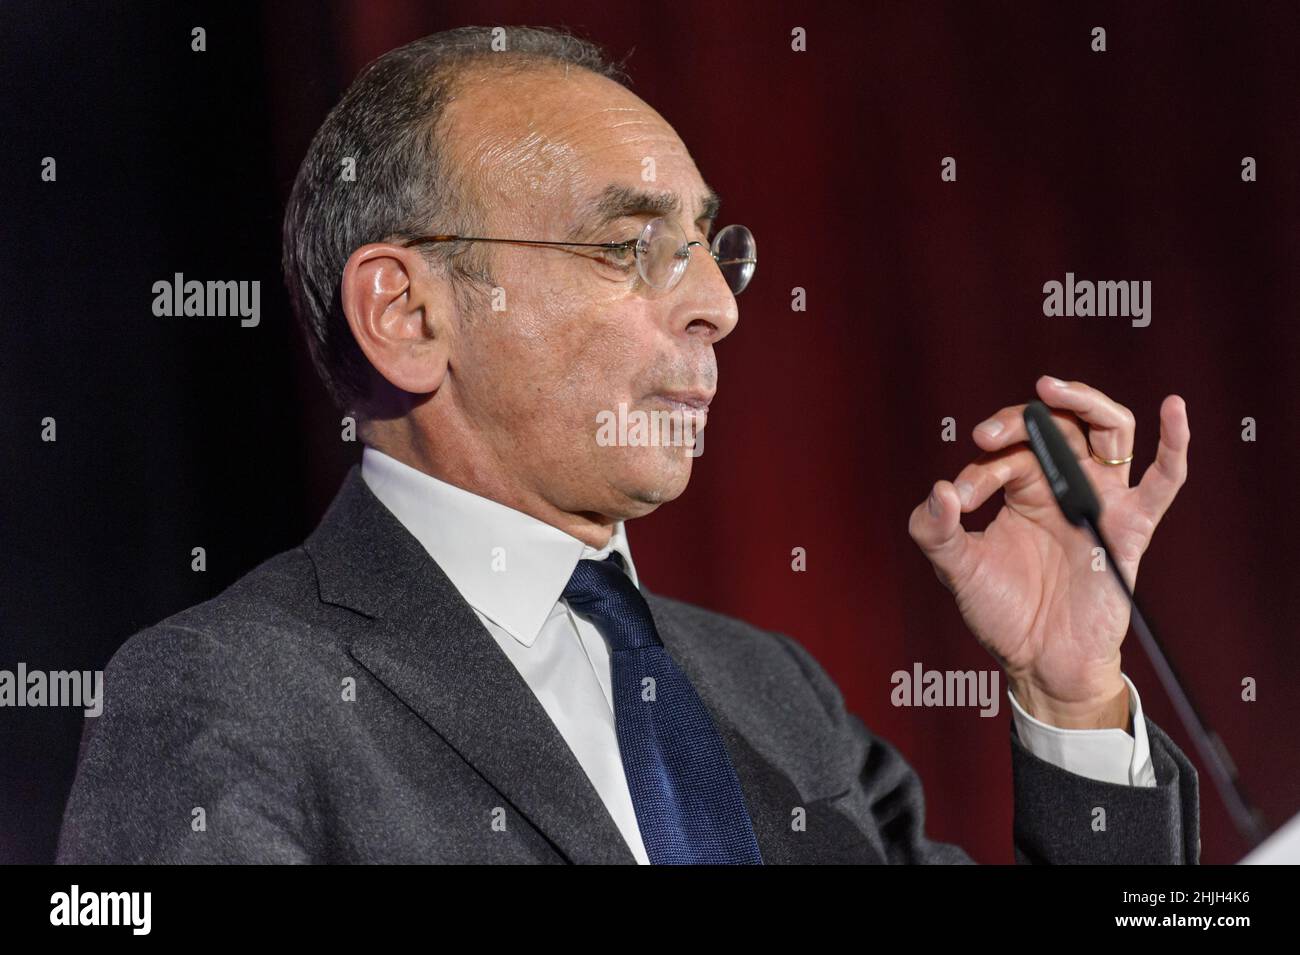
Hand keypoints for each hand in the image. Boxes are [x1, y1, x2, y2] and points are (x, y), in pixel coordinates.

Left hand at [908, 376, 1189, 728]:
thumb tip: (939, 491)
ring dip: (1085, 402)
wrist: (1038, 662)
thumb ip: (934, 531)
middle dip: (1019, 421)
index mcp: (1022, 489)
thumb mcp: (956, 569)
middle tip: (988, 433)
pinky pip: (1163, 481)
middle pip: (1054, 425)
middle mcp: (1063, 486)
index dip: (979, 469)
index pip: (1005, 454)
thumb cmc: (1001, 612)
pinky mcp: (1131, 527)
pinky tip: (1175, 409)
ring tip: (1051, 387)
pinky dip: (1175, 443)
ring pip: (1108, 430)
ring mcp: (1100, 501)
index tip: (958, 502)